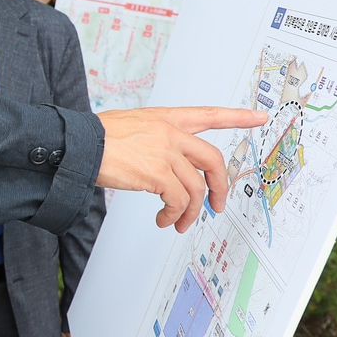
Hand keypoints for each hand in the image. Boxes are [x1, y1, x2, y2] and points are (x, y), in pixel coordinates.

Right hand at [96, 106, 267, 232]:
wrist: (77, 144)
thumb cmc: (95, 137)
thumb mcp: (131, 126)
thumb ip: (154, 139)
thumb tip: (164, 164)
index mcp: (166, 119)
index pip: (208, 114)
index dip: (237, 117)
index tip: (258, 117)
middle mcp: (170, 133)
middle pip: (213, 160)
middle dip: (220, 188)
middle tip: (217, 206)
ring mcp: (166, 153)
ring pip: (196, 188)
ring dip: (190, 212)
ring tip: (176, 222)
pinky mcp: (157, 174)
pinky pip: (178, 200)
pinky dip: (174, 214)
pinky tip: (163, 219)